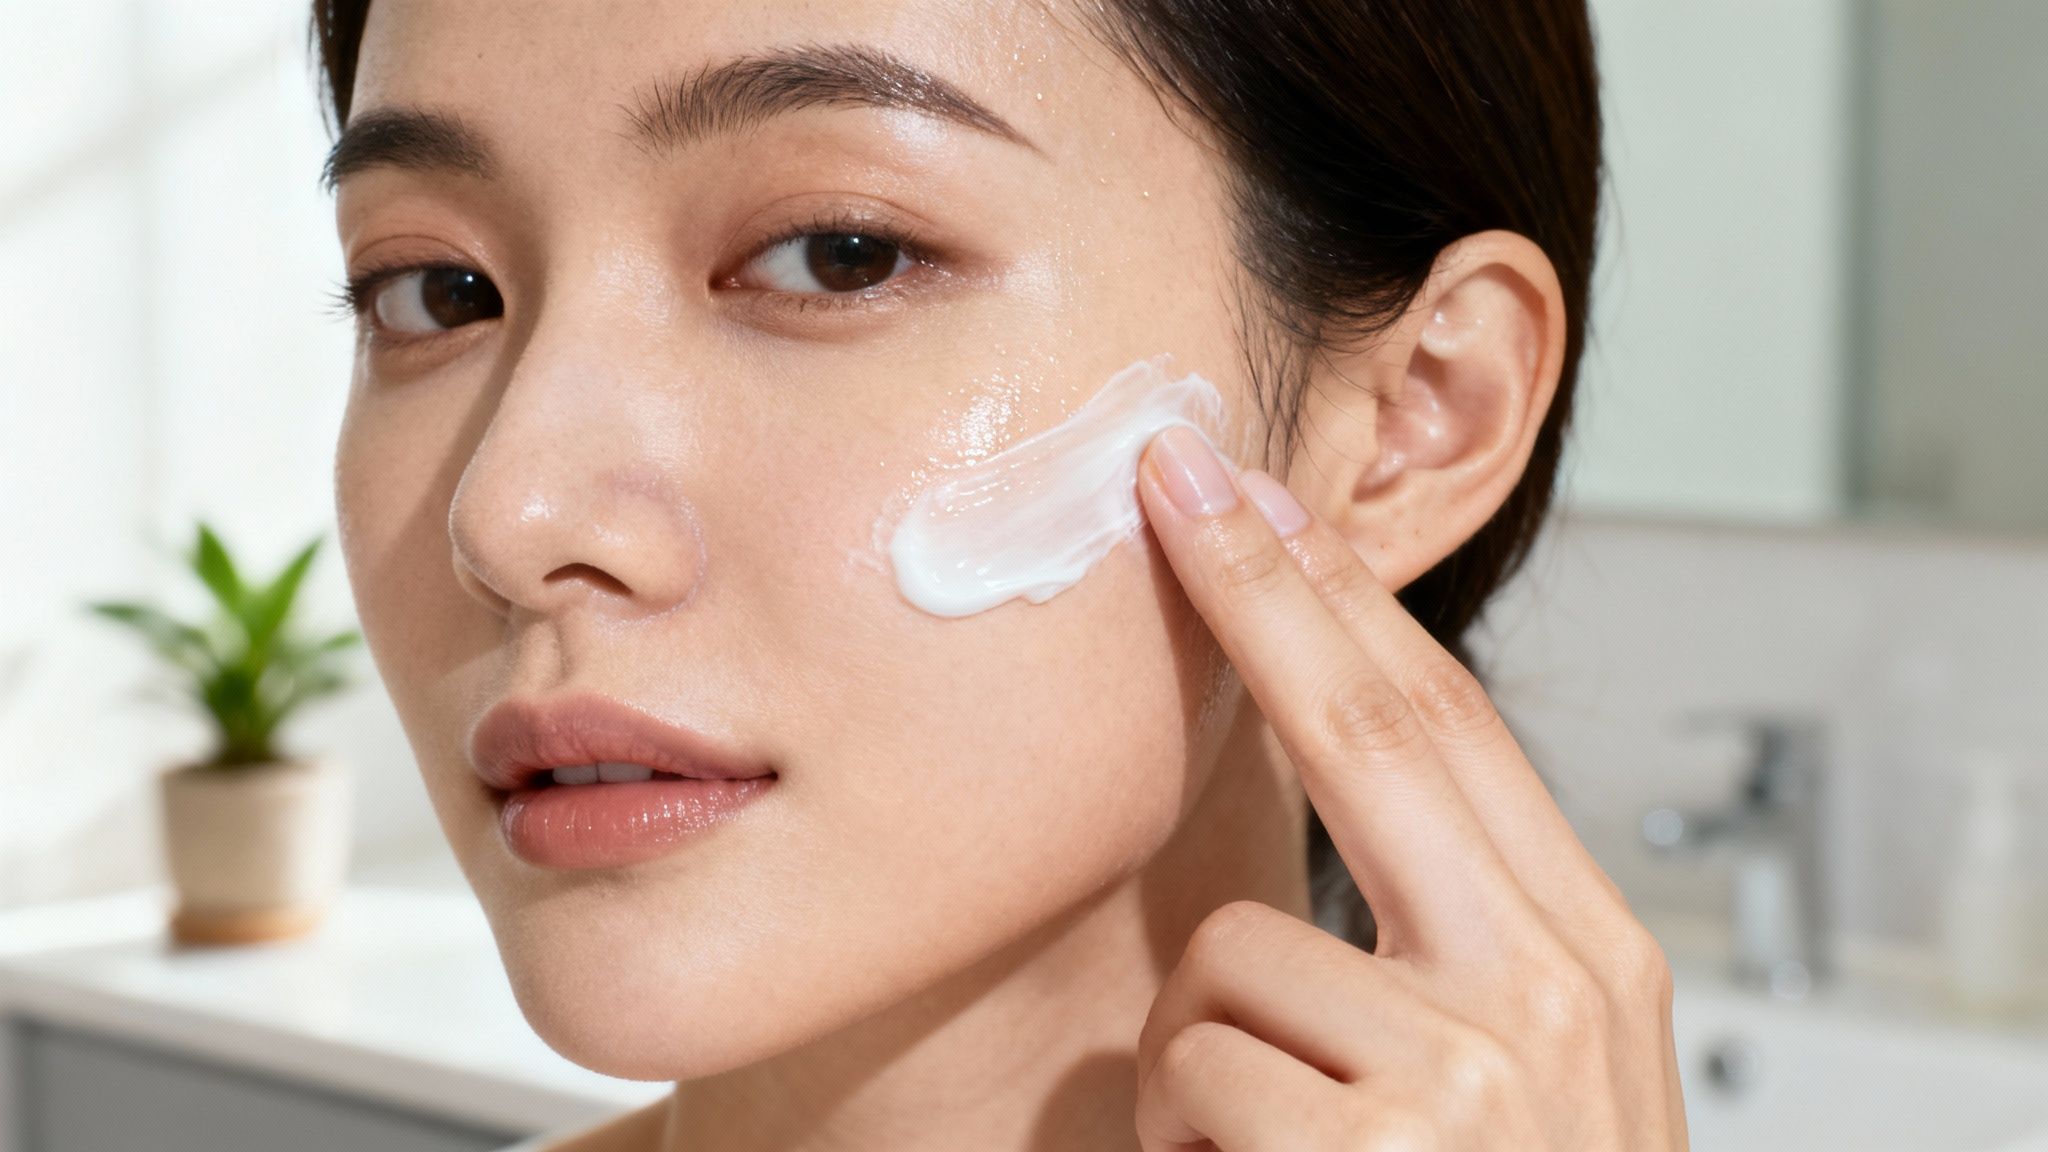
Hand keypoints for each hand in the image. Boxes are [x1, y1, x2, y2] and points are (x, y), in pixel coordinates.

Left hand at [1128, 427, 1686, 1150]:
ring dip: (1202, 1045)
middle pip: (1376, 732)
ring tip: (1263, 1146)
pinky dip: (1187, 1129)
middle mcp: (1544, 994)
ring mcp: (1463, 1075)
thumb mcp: (1525, 1068)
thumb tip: (1327, 809)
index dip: (1342, 608)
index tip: (1257, 508)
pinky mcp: (1370, 1150)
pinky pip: (1199, 1071)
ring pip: (1234, 956)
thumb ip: (1446, 942)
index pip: (1452, 734)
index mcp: (1587, 956)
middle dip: (1264, 591)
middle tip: (1178, 483)